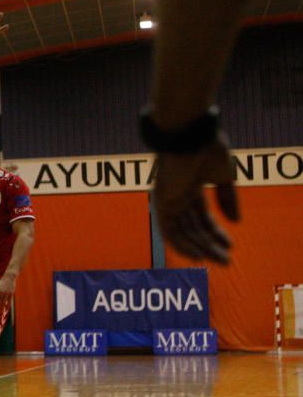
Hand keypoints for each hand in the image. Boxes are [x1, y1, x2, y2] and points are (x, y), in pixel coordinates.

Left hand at [0, 274, 15, 309]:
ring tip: (1, 312)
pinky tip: (6, 309)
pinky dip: (8, 305)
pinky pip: (9, 301)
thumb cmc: (1, 283)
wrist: (9, 277)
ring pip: (4, 302)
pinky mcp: (11, 293)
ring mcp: (6, 292)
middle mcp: (1, 292)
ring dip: (2, 308)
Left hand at [152, 135, 238, 263]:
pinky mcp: (160, 201)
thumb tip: (236, 222)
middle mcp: (175, 195)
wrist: (189, 134)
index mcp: (189, 186)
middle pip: (192, 228)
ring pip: (182, 232)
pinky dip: (182, 244)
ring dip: (199, 248)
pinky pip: (169, 230)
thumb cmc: (206, 147)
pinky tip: (198, 255)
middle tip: (226, 261)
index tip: (230, 246)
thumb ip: (228, 199)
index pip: (201, 216)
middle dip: (209, 245)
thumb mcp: (223, 176)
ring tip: (218, 261)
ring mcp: (167, 199)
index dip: (215, 232)